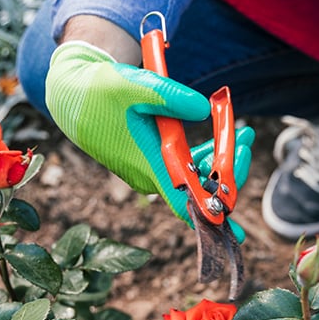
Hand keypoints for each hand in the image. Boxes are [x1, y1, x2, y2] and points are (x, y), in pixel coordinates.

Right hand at [45, 41, 253, 240]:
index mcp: (148, 164)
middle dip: (229, 169)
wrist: (73, 96)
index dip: (211, 218)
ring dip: (218, 160)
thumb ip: (171, 97)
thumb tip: (204, 108)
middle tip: (246, 140)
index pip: (185, 202)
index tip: (235, 233)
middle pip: (198, 188)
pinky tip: (218, 139)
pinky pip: (183, 170)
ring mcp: (149, 172)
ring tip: (243, 133)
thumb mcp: (135, 86)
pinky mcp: (149, 164)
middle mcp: (150, 176)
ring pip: (193, 178)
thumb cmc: (100, 91)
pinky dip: (203, 157)